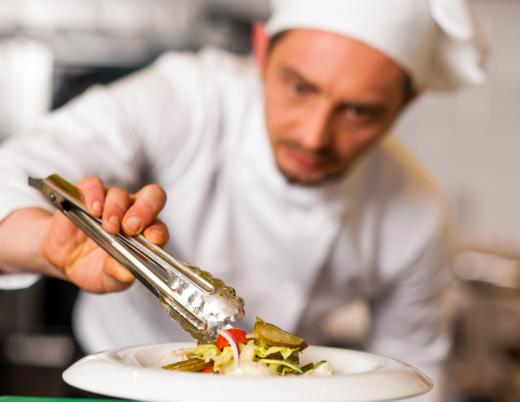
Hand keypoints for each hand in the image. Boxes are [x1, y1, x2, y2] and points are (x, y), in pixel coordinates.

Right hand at [41, 176, 168, 292]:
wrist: (64, 260)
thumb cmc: (94, 268)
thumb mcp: (106, 280)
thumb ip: (118, 275)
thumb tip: (126, 273)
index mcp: (145, 233)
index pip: (159, 226)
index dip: (158, 231)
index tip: (152, 239)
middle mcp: (132, 213)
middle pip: (151, 197)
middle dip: (144, 210)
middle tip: (130, 227)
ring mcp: (111, 202)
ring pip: (120, 194)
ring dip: (115, 209)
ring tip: (107, 226)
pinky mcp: (87, 195)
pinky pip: (93, 185)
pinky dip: (94, 194)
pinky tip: (92, 209)